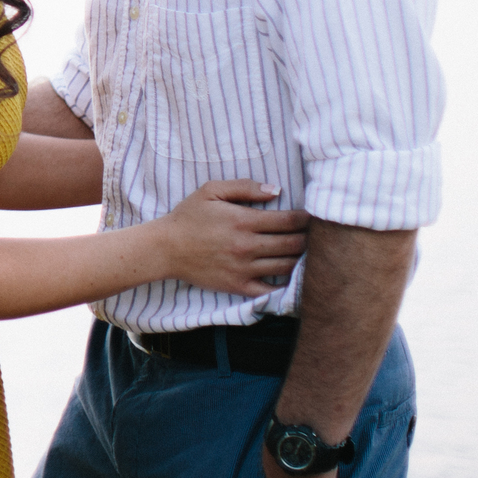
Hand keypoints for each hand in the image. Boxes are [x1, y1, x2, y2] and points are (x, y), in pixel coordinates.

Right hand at [154, 180, 306, 294]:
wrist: (165, 249)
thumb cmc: (188, 217)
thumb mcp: (211, 191)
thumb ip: (245, 187)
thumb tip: (276, 191)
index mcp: (243, 221)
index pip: (288, 221)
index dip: (305, 219)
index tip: (310, 217)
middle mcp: (247, 246)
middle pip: (293, 244)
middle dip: (307, 238)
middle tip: (312, 235)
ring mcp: (244, 269)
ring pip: (286, 266)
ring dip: (300, 259)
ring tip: (303, 252)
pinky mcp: (238, 286)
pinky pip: (271, 290)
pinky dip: (285, 285)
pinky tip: (289, 276)